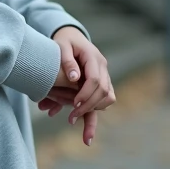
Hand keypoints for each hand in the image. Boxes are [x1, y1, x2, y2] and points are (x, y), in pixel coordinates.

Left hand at [43, 26, 115, 145]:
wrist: (71, 37)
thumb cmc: (63, 42)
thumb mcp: (61, 46)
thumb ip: (66, 61)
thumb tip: (74, 78)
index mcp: (93, 57)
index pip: (96, 80)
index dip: (86, 94)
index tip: (73, 106)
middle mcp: (103, 67)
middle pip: (104, 92)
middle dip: (88, 107)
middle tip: (71, 119)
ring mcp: (104, 76)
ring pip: (108, 98)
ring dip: (94, 112)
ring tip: (77, 124)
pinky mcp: (101, 84)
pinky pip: (104, 101)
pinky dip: (95, 114)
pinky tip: (86, 131)